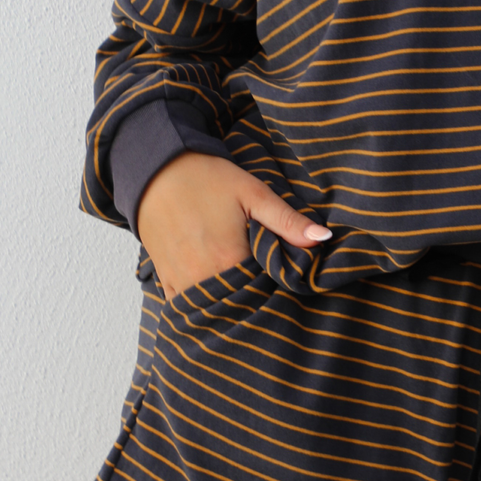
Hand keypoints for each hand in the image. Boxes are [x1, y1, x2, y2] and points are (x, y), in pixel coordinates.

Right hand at [136, 151, 330, 301]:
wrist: (156, 170)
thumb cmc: (207, 179)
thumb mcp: (253, 193)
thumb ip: (288, 220)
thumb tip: (323, 239)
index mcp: (229, 259)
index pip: (266, 292)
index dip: (280, 289)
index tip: (289, 282)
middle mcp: (202, 278)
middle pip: (240, 305)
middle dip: (256, 302)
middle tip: (269, 288)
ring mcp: (181, 282)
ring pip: (213, 310)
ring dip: (230, 307)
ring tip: (247, 295)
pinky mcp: (166, 281)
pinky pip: (186, 307)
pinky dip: (204, 306)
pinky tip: (219, 296)